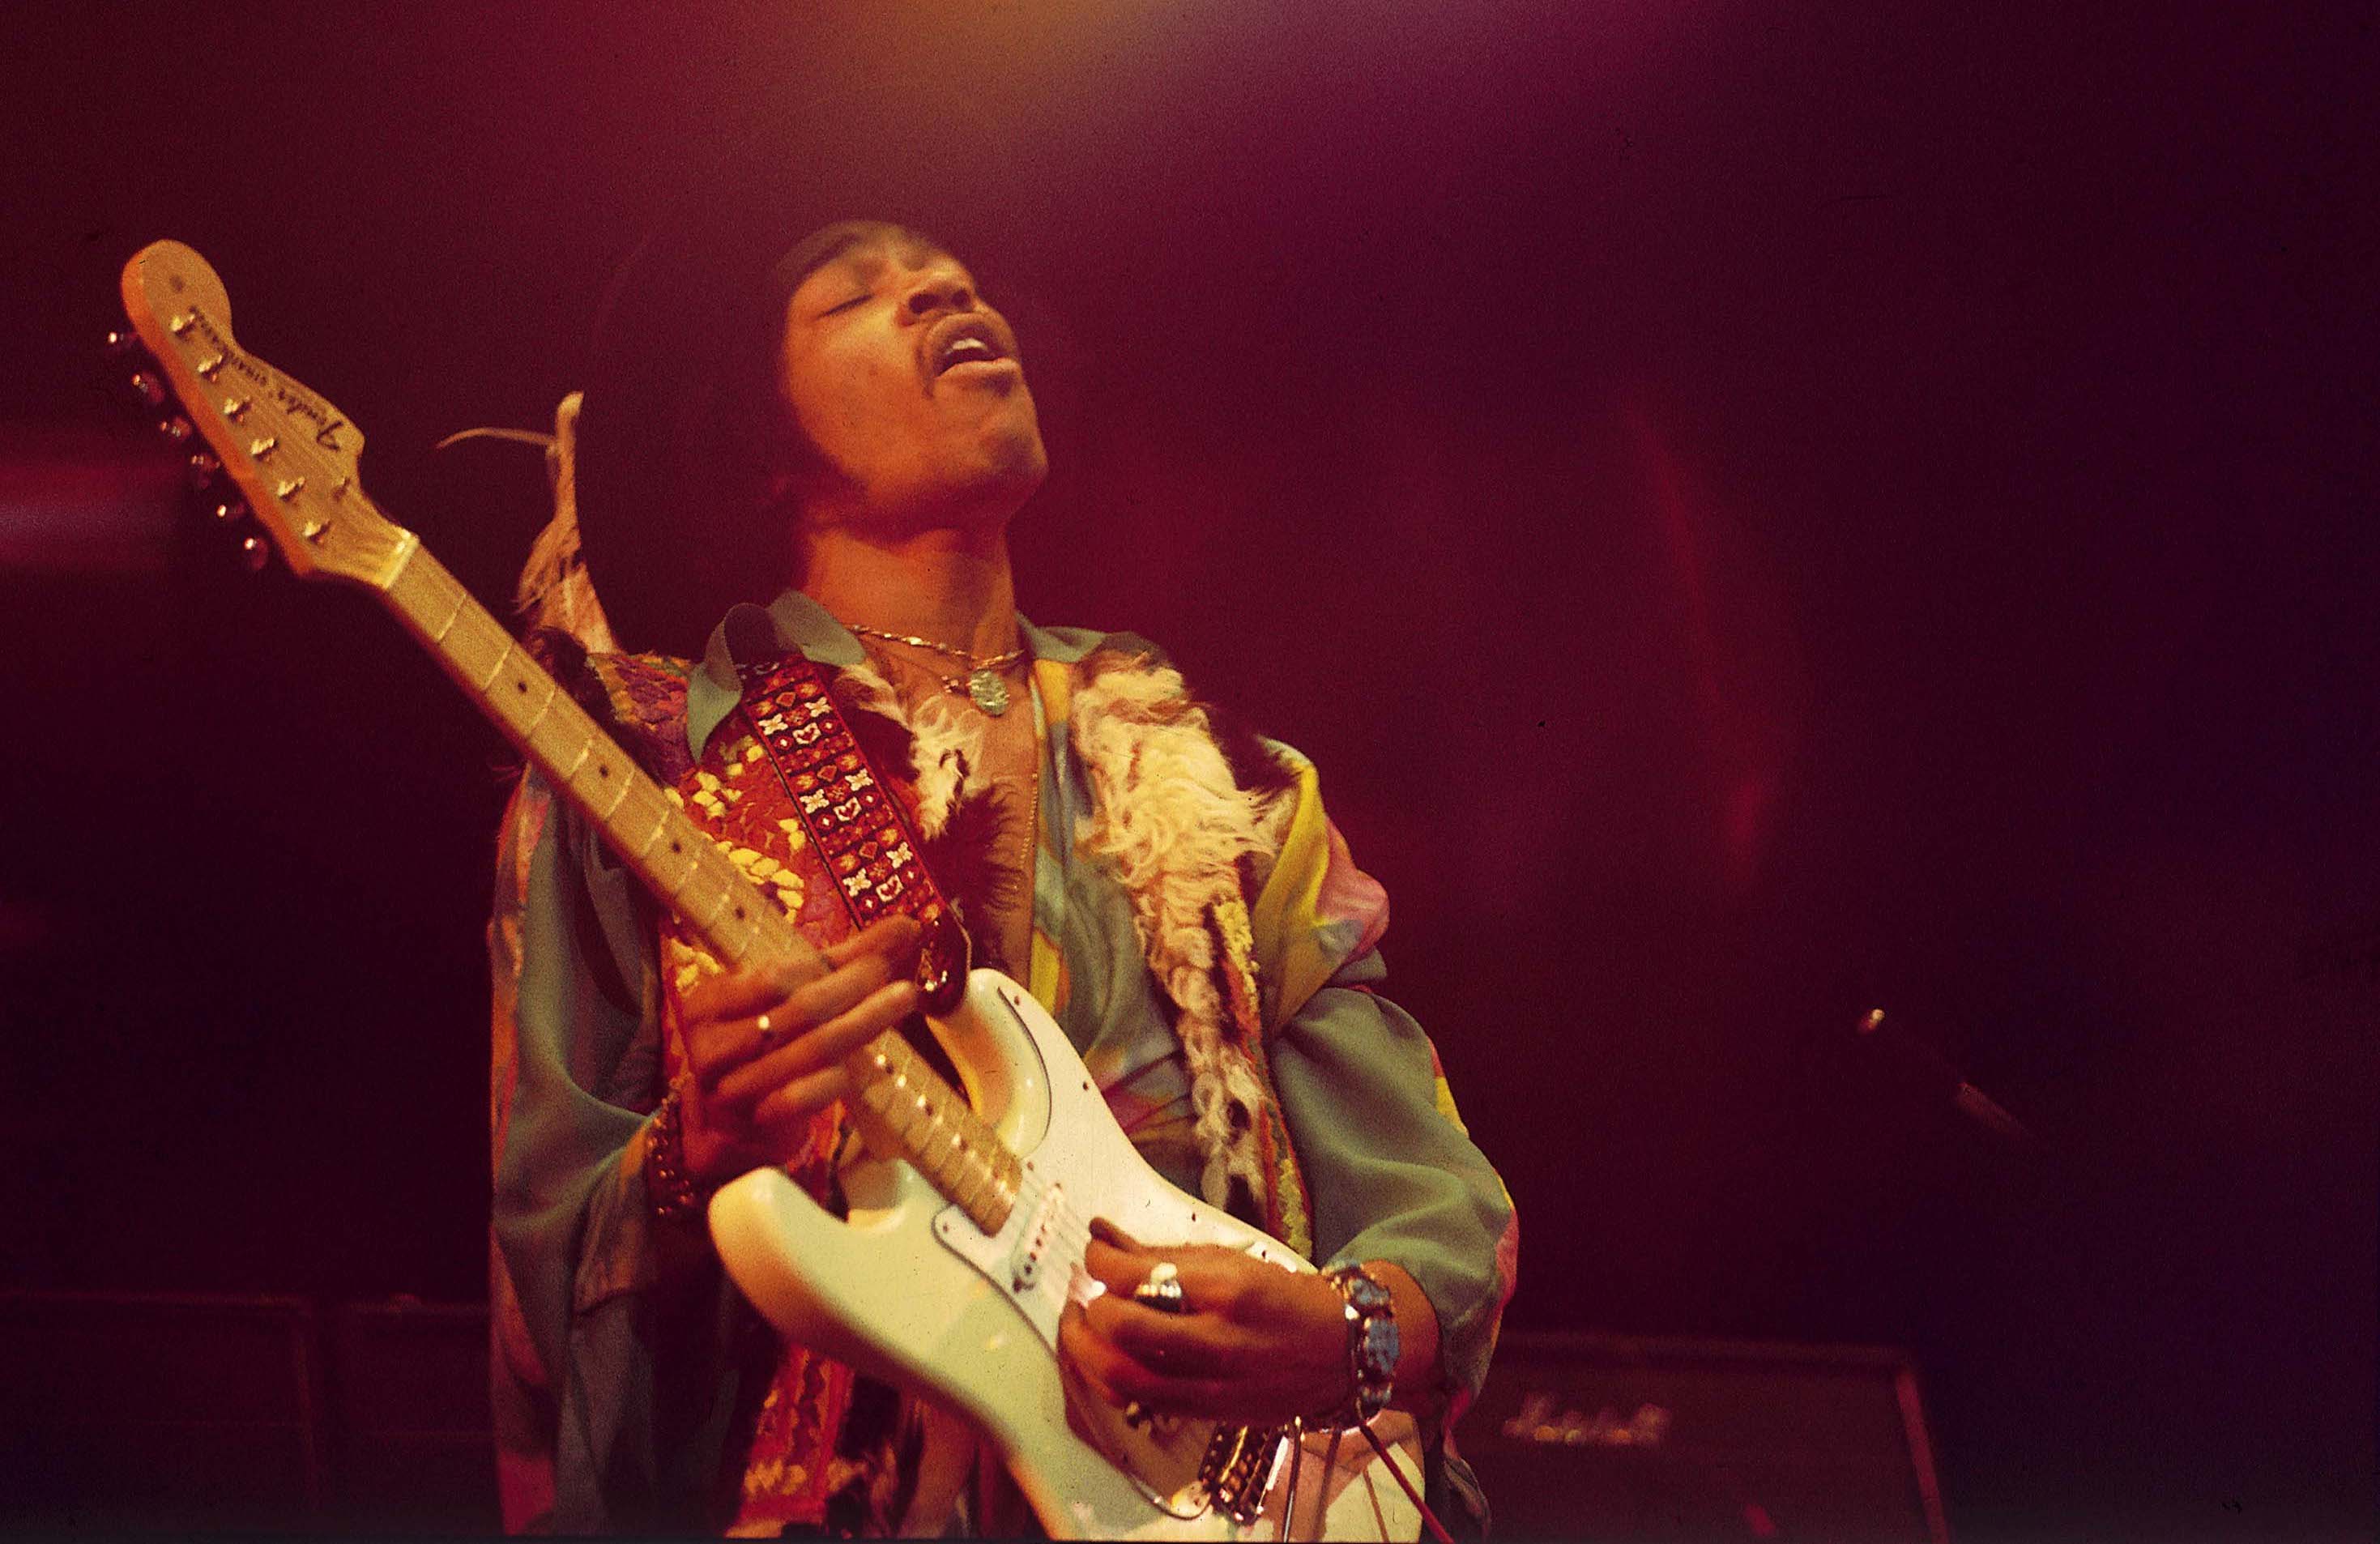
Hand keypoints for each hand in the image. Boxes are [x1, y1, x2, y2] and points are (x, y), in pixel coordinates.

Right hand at [674, 915, 921, 1184]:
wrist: (732, 1124)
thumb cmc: (765, 1044)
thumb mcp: (784, 998)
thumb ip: (840, 960)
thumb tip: (907, 925)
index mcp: (709, 1003)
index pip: (775, 977)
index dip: (830, 967)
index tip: (877, 958)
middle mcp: (712, 1045)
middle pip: (799, 1010)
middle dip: (855, 988)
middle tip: (897, 973)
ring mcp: (732, 1088)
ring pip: (810, 1050)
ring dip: (864, 1022)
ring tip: (904, 998)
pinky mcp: (757, 1121)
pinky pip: (805, 1097)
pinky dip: (838, 1077)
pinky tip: (869, 1065)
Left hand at [1058, 1221, 1352, 1428]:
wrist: (1336, 1352)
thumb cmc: (1281, 1298)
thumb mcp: (1229, 1260)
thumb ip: (1161, 1251)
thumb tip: (1101, 1236)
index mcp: (1225, 1289)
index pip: (1137, 1275)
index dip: (1099, 1262)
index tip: (1094, 1254)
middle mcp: (1217, 1339)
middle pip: (1123, 1328)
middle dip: (1089, 1309)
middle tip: (1086, 1295)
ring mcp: (1211, 1383)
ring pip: (1123, 1375)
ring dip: (1086, 1350)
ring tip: (1083, 1328)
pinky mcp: (1206, 1411)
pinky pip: (1137, 1401)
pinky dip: (1108, 1379)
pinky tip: (1106, 1359)